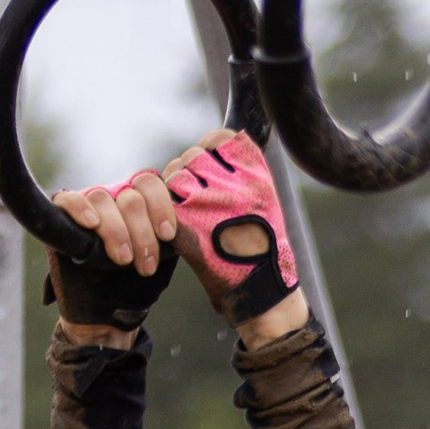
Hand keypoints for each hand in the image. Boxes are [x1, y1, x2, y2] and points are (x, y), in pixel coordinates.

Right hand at [47, 163, 182, 337]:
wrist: (106, 319)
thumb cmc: (134, 289)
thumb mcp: (160, 264)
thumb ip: (170, 241)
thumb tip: (184, 223)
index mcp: (140, 204)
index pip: (150, 184)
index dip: (160, 205)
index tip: (167, 235)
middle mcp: (114, 200)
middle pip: (130, 196)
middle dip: (141, 232)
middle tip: (144, 266)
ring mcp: (88, 207)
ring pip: (102, 197)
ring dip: (116, 230)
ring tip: (122, 259)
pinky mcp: (61, 218)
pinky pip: (66, 199)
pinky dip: (79, 208)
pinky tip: (91, 224)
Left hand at [166, 130, 303, 328]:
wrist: (260, 290)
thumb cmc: (263, 251)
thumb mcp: (264, 201)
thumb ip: (240, 175)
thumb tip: (211, 155)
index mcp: (251, 171)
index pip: (217, 139)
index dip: (208, 149)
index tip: (209, 166)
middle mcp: (229, 180)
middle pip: (191, 156)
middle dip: (188, 173)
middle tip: (195, 197)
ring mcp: (206, 200)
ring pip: (174, 175)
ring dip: (175, 191)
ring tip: (188, 213)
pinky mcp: (185, 221)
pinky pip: (165, 202)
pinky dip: (167, 213)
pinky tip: (180, 227)